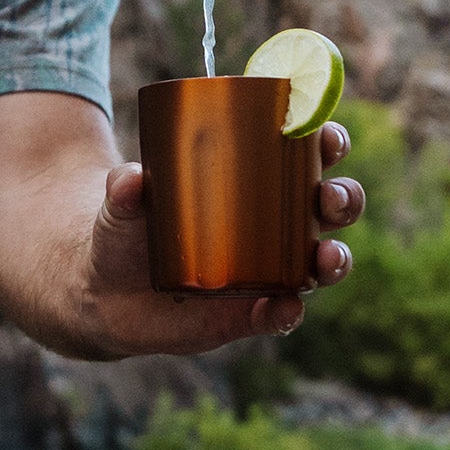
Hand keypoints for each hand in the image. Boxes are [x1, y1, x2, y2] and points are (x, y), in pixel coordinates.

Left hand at [76, 120, 365, 358]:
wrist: (105, 291)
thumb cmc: (127, 229)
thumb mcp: (121, 204)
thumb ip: (124, 189)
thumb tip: (129, 178)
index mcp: (254, 182)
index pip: (304, 155)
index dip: (326, 142)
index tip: (326, 134)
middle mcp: (272, 225)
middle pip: (327, 208)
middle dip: (343, 199)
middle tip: (329, 197)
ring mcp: (265, 271)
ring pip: (318, 262)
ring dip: (334, 258)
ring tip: (325, 256)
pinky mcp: (248, 314)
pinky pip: (280, 315)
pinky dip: (287, 312)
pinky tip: (285, 306)